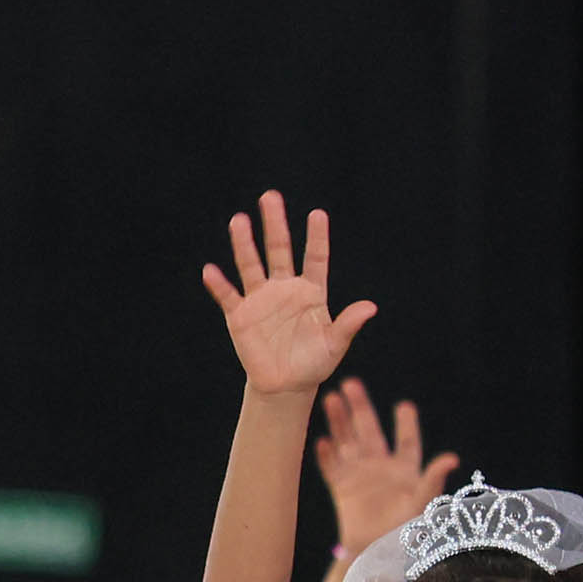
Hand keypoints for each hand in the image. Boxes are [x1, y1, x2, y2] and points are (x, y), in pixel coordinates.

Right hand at [199, 192, 374, 395]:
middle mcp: (284, 289)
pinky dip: (220, 285)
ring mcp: (261, 299)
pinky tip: (211, 271)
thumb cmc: (314, 363)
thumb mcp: (335, 344)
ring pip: (251, 265)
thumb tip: (371, 307)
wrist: (287, 384)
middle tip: (270, 196)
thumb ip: (349, 324)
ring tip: (239, 220)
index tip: (318, 214)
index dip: (316, 237)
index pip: (315, 258)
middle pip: (279, 250)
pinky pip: (229, 296)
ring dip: (244, 244)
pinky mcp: (241, 315)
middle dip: (275, 224)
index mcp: (311, 292)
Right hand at [312, 377, 460, 555]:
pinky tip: (321, 440)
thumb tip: (452, 458)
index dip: (406, 425)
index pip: (407, 442)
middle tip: (351, 383)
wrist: (376, 554)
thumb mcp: (422, 503)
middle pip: (370, 431)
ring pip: (347, 441)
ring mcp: (359, 475)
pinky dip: (326, 454)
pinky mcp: (341, 486)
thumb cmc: (405, 532)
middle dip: (361, 408)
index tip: (404, 406)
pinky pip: (331, 467)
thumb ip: (433, 479)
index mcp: (406, 471)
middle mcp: (381, 467)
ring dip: (339, 421)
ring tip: (330, 398)